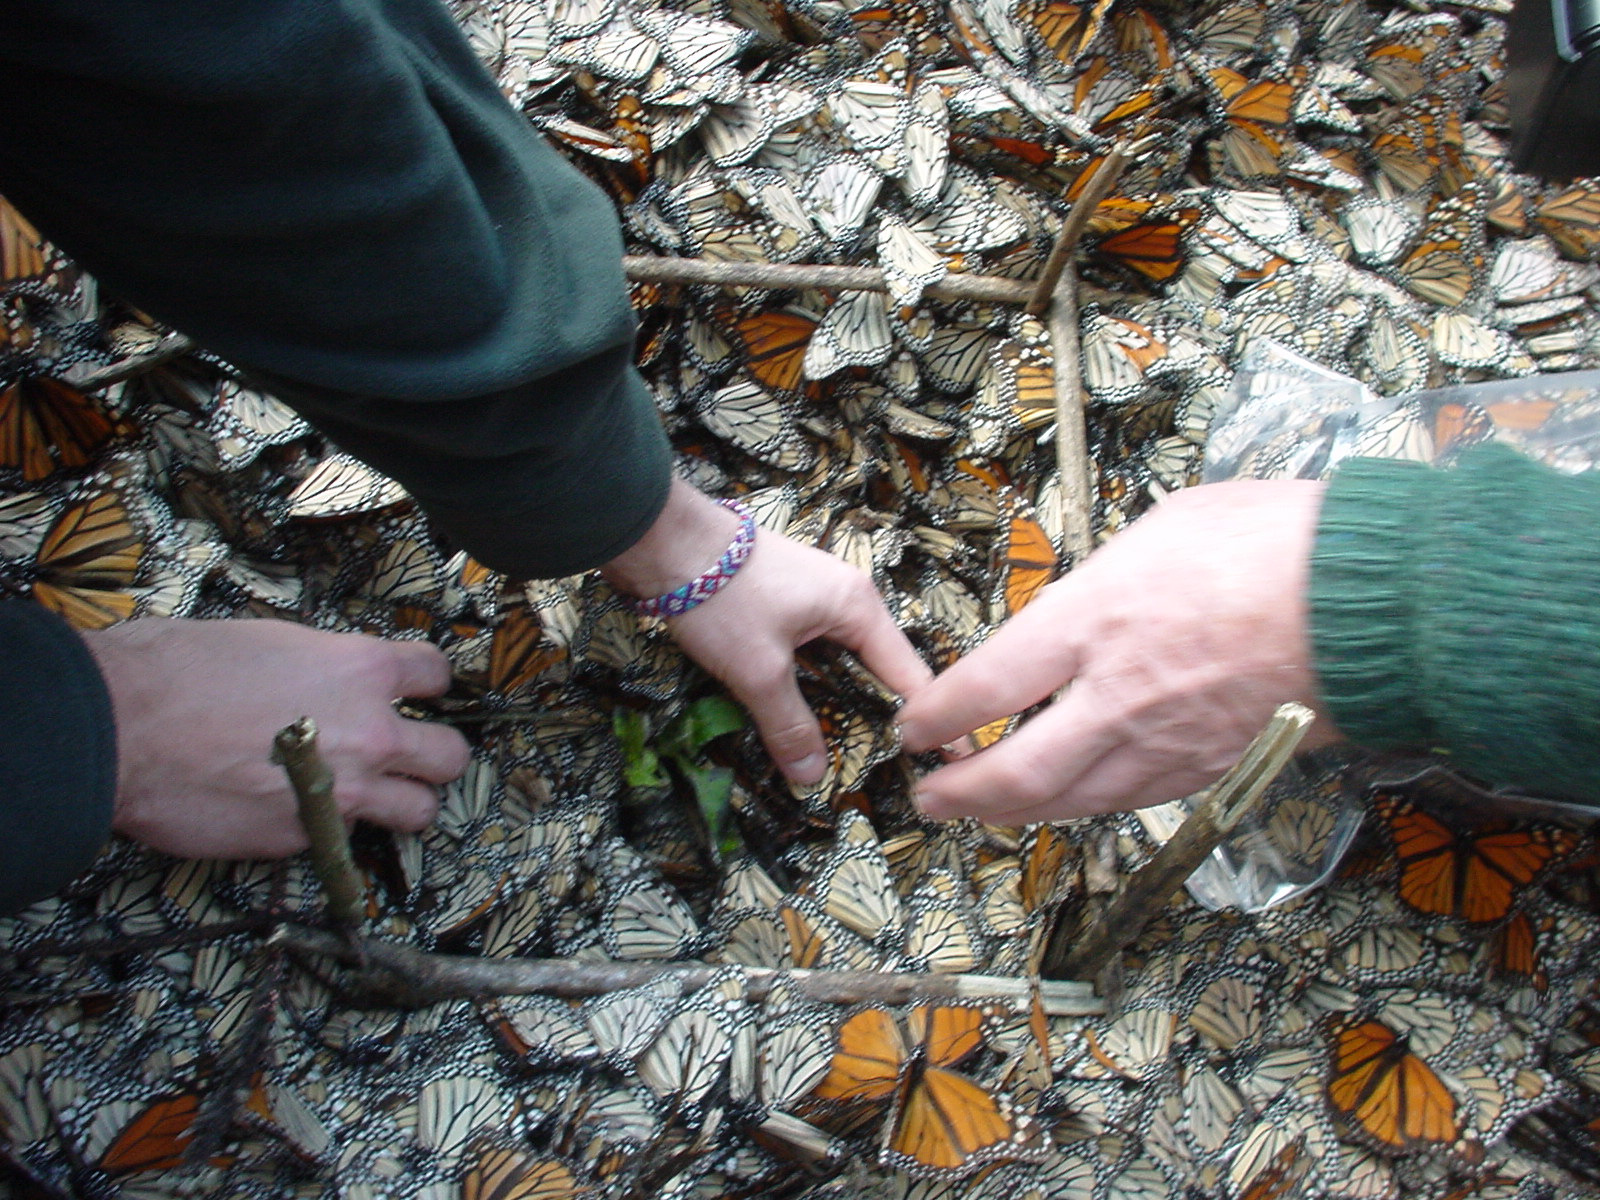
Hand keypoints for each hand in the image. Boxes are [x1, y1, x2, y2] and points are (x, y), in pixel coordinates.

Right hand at [81, 618, 469, 857]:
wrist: (121, 729)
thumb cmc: (176, 671)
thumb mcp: (269, 642)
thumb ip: (320, 669)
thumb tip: (325, 684)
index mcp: (361, 669)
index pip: (437, 675)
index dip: (429, 686)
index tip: (419, 694)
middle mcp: (370, 732)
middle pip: (449, 755)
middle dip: (434, 755)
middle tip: (409, 756)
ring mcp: (344, 792)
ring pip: (420, 811)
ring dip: (404, 803)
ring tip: (377, 798)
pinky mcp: (306, 839)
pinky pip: (346, 838)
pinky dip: (333, 829)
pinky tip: (301, 814)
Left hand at [603, 480, 931, 783]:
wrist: (662, 539)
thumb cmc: (720, 597)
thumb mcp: (758, 671)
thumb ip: (789, 726)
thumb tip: (812, 780)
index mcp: (858, 608)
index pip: (910, 677)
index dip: (926, 724)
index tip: (946, 766)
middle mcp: (849, 599)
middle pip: (879, 671)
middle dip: (882, 720)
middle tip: (890, 773)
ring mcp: (817, 598)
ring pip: (844, 664)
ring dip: (843, 704)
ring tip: (850, 756)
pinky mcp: (787, 602)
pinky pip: (816, 654)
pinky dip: (815, 686)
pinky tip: (805, 718)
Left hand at [897, 480, 1342, 822]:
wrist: (1372, 600)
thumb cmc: (1270, 542)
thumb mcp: (1159, 529)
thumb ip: (1100, 584)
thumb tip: (1075, 612)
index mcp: (1093, 621)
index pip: (985, 688)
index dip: (937, 716)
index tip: (915, 725)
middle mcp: (1117, 696)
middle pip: (1015, 773)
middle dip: (960, 794)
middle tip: (927, 796)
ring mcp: (1164, 743)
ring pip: (1070, 802)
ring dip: (1015, 813)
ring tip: (981, 810)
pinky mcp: (1208, 769)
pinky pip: (1129, 802)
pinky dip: (1085, 806)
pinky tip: (1069, 801)